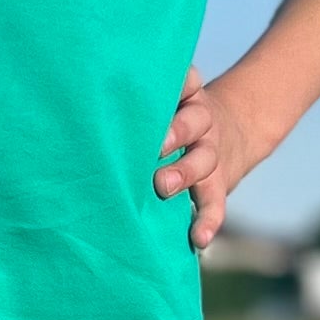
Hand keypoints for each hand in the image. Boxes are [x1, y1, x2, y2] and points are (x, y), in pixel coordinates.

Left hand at [153, 67, 252, 253]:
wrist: (235, 136)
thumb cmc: (174, 118)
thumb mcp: (168, 99)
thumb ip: (138, 101)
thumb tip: (84, 96)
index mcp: (186, 96)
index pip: (186, 80)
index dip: (177, 81)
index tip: (159, 84)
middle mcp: (200, 122)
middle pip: (194, 122)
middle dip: (175, 132)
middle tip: (155, 145)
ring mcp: (210, 153)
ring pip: (204, 160)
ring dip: (184, 172)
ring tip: (163, 186)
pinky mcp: (218, 184)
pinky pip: (215, 203)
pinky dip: (208, 221)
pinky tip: (198, 239)